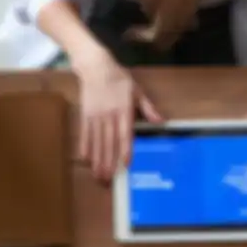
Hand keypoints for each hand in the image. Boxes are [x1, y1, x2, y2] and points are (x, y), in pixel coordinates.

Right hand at [73, 56, 161, 182]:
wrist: (96, 66)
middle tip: (108, 180)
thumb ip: (148, 108)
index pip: (125, 134)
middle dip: (108, 162)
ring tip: (98, 175)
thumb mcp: (137, 91)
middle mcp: (109, 116)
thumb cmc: (119, 79)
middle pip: (109, 143)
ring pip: (96, 142)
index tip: (125, 165)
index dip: (125, 150)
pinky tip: (85, 159)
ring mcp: (95, 116)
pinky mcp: (85, 115)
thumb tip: (161, 122)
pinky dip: (85, 146)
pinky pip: (85, 134)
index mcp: (123, 110)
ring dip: (97, 160)